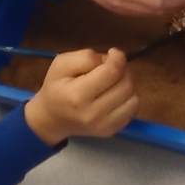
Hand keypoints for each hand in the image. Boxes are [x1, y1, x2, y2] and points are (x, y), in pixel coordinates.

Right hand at [25, 48, 139, 144]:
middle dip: (123, 70)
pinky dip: (128, 99)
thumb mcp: (61, 63)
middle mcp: (93, 113)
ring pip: (133, 98)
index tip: (113, 53)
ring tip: (113, 82)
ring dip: (127, 85)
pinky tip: (115, 95)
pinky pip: (132, 111)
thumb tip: (110, 59)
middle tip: (111, 67)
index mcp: (78, 95)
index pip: (112, 72)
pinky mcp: (111, 131)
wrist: (52, 118)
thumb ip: (85, 57)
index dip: (118, 58)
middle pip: (126, 85)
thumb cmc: (56, 88)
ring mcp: (103, 126)